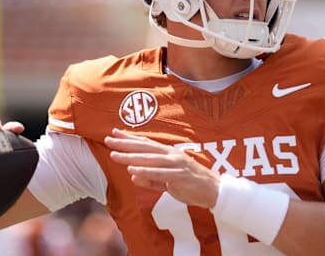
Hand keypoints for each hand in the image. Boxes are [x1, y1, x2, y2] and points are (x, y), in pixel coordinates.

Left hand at [105, 128, 219, 208]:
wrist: (215, 191)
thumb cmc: (192, 185)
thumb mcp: (168, 181)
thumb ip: (151, 179)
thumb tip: (134, 175)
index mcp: (169, 154)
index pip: (146, 143)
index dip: (129, 138)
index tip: (114, 133)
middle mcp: (171, 155)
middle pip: (145, 147)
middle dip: (125, 143)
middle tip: (108, 139)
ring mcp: (176, 164)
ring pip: (149, 159)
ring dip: (131, 156)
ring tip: (115, 154)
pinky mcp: (179, 176)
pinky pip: (159, 173)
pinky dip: (145, 171)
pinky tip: (132, 169)